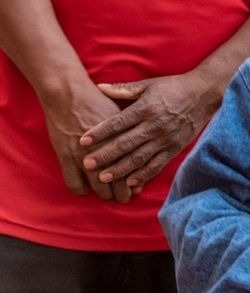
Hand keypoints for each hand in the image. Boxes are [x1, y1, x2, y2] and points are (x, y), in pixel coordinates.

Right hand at [39, 77, 129, 200]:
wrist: (69, 94)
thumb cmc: (97, 100)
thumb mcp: (120, 111)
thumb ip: (130, 129)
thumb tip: (141, 142)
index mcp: (121, 136)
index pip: (132, 163)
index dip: (136, 178)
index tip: (139, 187)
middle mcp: (105, 147)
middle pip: (117, 176)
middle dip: (122, 191)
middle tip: (125, 197)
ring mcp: (84, 154)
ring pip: (97, 183)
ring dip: (104, 193)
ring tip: (109, 197)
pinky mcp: (66, 157)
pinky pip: (73, 182)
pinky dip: (80, 189)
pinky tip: (85, 191)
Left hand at [78, 71, 217, 190]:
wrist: (204, 93)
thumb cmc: (173, 87)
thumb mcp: (149, 85)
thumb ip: (124, 89)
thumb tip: (99, 87)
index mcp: (147, 107)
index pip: (118, 122)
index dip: (100, 132)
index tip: (83, 140)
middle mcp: (155, 124)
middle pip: (125, 143)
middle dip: (105, 155)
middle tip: (86, 164)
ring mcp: (165, 138)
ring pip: (139, 158)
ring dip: (120, 169)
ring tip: (103, 177)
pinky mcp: (174, 148)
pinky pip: (157, 164)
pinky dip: (143, 175)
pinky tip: (130, 182)